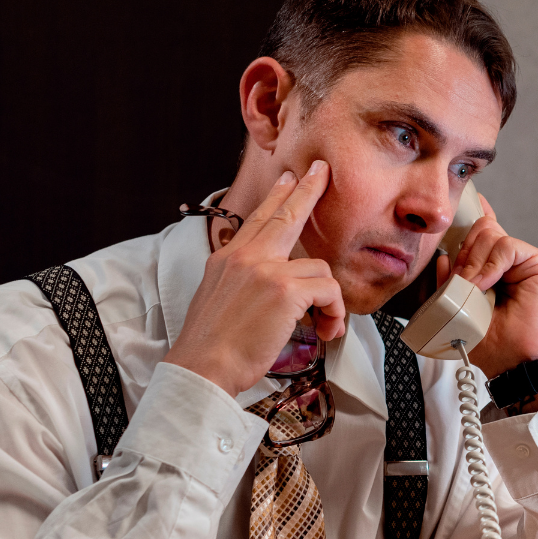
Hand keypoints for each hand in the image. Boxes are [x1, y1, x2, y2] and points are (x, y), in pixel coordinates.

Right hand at [164, 161, 347, 395]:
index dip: (276, 197)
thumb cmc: (212, 344)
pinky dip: (334, 312)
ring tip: (324, 323)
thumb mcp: (218, 298)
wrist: (203, 366)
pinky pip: (329, 290)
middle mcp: (246, 258)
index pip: (256, 219)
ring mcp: (266, 271)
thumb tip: (269, 282)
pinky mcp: (286, 290)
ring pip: (318, 268)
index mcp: (227, 259)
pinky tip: (326, 328)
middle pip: (285, 214)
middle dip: (307, 190)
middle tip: (321, 172)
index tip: (289, 179)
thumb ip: (242, 280)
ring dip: (328, 299)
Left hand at [446, 191, 537, 381]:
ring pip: (491, 235)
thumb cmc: (492, 342)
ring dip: (475, 263)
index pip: (486, 234)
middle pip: (481, 231)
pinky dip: (491, 264)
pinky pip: (507, 246)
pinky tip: (487, 283)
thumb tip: (445, 259)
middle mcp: (513, 262)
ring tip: (474, 289)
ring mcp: (528, 261)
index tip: (474, 200)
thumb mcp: (459, 308)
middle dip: (464, 254)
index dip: (478, 216)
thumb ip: (451, 282)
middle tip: (462, 282)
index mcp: (495, 269)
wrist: (516, 361)